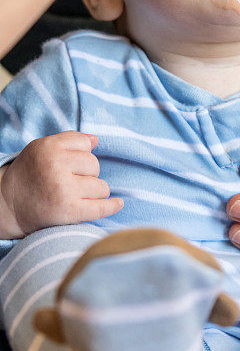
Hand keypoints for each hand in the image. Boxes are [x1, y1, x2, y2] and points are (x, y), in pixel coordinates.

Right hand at [0, 132, 122, 238]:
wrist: (8, 204)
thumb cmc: (30, 172)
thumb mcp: (43, 148)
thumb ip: (69, 140)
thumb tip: (96, 140)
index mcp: (49, 147)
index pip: (85, 144)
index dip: (80, 154)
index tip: (71, 163)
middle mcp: (57, 166)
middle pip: (95, 165)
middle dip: (87, 174)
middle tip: (69, 182)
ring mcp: (64, 189)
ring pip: (101, 186)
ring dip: (93, 191)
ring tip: (75, 195)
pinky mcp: (69, 211)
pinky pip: (101, 207)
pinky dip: (111, 206)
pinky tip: (117, 203)